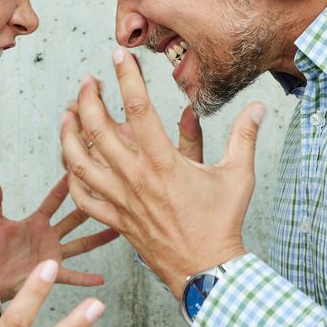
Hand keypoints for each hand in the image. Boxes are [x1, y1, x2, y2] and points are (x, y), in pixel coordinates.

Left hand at [0, 176, 118, 301]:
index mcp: (36, 222)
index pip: (54, 201)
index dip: (65, 187)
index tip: (78, 172)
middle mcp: (48, 236)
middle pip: (74, 220)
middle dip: (90, 208)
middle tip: (108, 196)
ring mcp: (53, 254)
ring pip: (80, 245)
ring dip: (98, 239)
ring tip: (118, 231)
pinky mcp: (52, 273)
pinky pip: (72, 276)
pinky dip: (86, 278)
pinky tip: (101, 279)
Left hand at [59, 49, 264, 297]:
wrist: (206, 270)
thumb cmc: (222, 222)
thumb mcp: (238, 175)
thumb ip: (244, 136)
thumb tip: (258, 107)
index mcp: (164, 163)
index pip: (138, 110)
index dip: (126, 79)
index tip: (119, 56)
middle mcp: (136, 178)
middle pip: (98, 131)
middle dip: (88, 99)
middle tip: (89, 81)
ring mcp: (122, 200)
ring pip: (81, 162)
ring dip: (69, 135)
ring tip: (68, 112)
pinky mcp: (116, 220)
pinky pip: (83, 197)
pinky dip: (72, 177)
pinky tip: (70, 161)